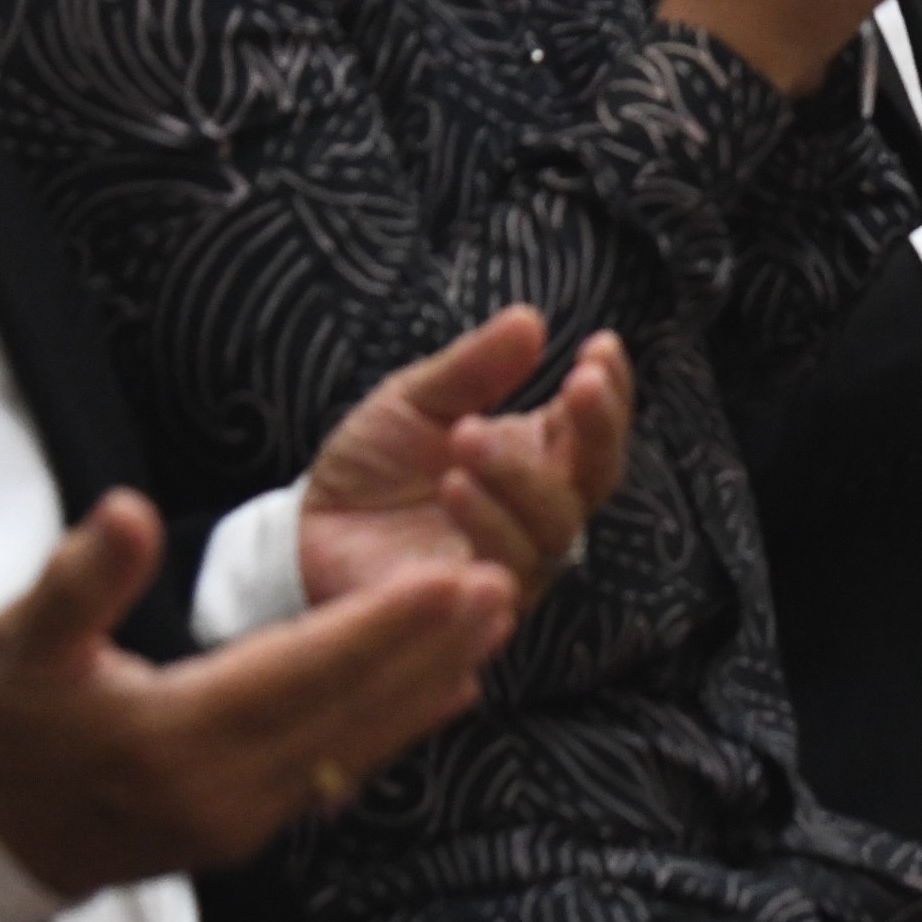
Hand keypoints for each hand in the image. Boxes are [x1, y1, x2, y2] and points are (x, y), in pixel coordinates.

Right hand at [0, 491, 516, 901]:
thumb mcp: (19, 645)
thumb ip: (79, 580)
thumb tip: (128, 511)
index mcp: (167, 740)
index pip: (296, 672)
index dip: (378, 625)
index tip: (448, 578)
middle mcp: (218, 792)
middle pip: (346, 710)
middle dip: (429, 649)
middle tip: (503, 585)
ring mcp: (238, 820)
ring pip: (354, 743)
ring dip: (428, 683)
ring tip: (494, 621)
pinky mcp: (247, 828)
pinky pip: (337, 769)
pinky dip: (395, 726)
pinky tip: (447, 687)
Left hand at [300, 307, 631, 608]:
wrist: (308, 528)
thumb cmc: (375, 461)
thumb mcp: (415, 399)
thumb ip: (473, 368)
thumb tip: (529, 318)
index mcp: (536, 454)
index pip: (597, 428)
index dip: (612, 390)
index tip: (601, 346)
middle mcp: (537, 511)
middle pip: (598, 478)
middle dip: (596, 428)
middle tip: (577, 382)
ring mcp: (512, 560)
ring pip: (555, 528)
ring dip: (521, 475)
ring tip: (466, 434)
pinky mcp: (474, 603)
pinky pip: (506, 573)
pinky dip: (487, 524)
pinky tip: (453, 485)